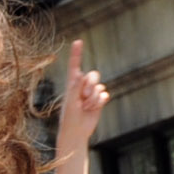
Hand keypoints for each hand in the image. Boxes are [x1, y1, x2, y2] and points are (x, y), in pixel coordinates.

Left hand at [50, 41, 109, 162]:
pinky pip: (104, 95)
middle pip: (93, 75)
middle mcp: (82, 86)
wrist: (76, 132)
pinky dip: (99, 102)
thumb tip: (80, 74)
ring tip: (85, 107)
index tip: (78, 41)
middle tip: (84, 97)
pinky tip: (93, 109)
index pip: (75, 66)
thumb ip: (75, 88)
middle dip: (91, 85)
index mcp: (72, 84)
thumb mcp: (70, 102)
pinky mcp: (99, 101)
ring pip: (99, 87)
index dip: (77, 53)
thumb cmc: (69, 118)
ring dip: (93, 98)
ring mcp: (91, 93)